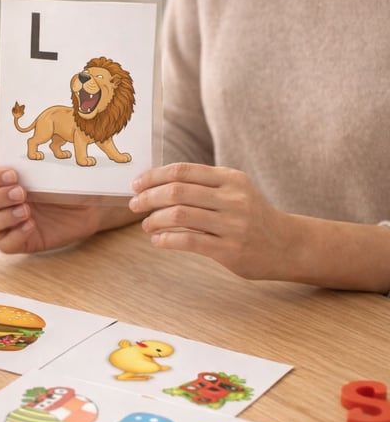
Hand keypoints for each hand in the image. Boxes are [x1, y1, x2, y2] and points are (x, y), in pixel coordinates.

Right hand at [0, 165, 136, 252]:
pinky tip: (31, 226)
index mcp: (1, 181)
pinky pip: (4, 245)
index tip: (13, 174)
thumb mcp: (53, 169)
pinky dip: (14, 236)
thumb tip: (28, 148)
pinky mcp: (21, 242)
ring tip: (26, 210)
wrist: (89, 205)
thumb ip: (35, 162)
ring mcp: (8, 224)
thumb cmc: (67, 182)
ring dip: (2, 217)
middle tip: (21, 193)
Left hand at [130, 162, 293, 279]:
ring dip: (154, 220)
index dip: (154, 176)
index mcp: (230, 179)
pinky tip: (158, 240)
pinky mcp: (229, 250)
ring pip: (179, 215)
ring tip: (146, 225)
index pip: (183, 171)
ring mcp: (232, 224)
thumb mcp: (234, 191)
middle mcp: (233, 198)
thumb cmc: (252, 216)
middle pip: (177, 191)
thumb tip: (157, 184)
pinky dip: (166, 240)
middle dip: (148, 197)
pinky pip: (188, 241)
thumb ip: (203, 185)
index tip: (136, 184)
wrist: (288, 245)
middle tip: (134, 205)